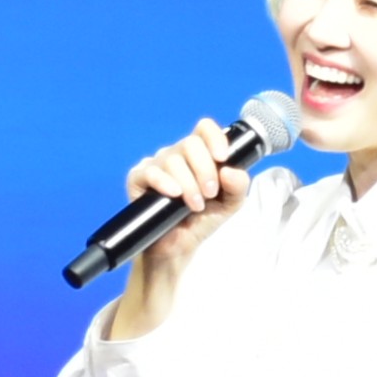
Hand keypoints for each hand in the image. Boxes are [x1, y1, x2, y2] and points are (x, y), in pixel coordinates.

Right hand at [105, 119, 255, 336]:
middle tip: (209, 194)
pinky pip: (150, 171)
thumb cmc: (201, 221)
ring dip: (188, 184)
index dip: (215, 137)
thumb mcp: (230, 205)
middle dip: (205, 170)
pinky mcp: (138, 179)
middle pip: (190, 143)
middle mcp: (177, 155)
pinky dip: (164, 182)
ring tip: (194, 206)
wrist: (178, 247)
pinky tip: (174, 195)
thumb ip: (239, 186)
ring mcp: (156, 165)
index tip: (222, 157)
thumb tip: (229, 170)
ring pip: (172, 159)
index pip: (204, 128)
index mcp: (200, 154)